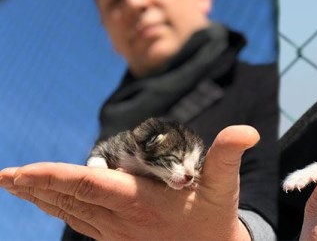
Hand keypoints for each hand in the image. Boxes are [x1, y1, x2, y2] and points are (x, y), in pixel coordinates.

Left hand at [0, 125, 258, 240]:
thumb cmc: (214, 216)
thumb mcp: (223, 184)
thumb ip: (228, 154)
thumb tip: (247, 131)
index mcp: (139, 203)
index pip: (87, 187)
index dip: (52, 178)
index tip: (21, 171)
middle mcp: (120, 220)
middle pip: (68, 200)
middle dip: (34, 187)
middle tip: (4, 176)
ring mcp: (115, 233)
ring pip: (69, 214)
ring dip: (40, 199)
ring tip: (15, 185)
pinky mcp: (116, 239)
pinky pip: (79, 223)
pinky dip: (58, 210)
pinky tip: (48, 202)